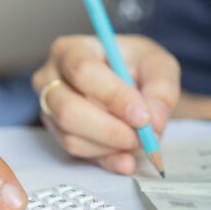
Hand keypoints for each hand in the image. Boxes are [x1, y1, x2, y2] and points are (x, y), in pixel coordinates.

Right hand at [32, 35, 179, 174]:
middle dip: (110, 130)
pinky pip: (77, 154)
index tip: (143, 116)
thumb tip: (155, 121)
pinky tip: (126, 159)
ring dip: (111, 146)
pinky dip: (106, 159)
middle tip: (143, 137)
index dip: (113, 96)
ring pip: (72, 137)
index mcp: (70, 50)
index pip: (83, 71)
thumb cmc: (135, 65)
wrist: (128, 82)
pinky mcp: (56, 133)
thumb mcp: (158, 64)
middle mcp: (49, 78)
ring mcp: (49, 109)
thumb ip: (161, 88)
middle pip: (68, 110)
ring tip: (139, 141)